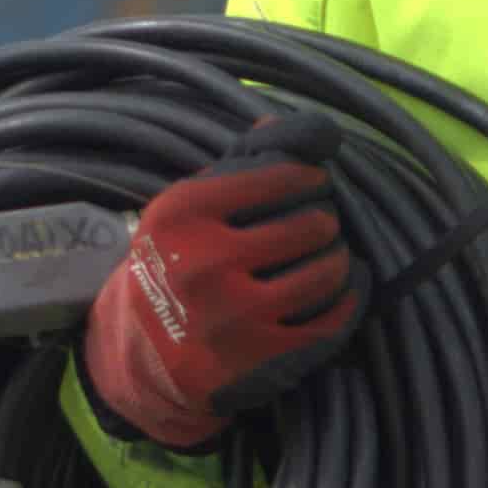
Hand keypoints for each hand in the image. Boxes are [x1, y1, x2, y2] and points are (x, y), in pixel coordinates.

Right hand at [83, 156, 359, 446]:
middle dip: (324, 221)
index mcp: (183, 214)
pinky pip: (333, 318)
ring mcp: (234, 316)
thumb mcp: (187, 208)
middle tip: (319, 225)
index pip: (284, 177)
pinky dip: (348, 298)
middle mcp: (205, 263)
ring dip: (337, 260)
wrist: (139, 356)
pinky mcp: (260, 359)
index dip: (310, 178)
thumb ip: (242, 162)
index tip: (313, 184)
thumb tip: (308, 128)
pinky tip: (343, 288)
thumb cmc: (172, 265)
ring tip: (326, 256)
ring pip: (328, 271)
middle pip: (313, 224)